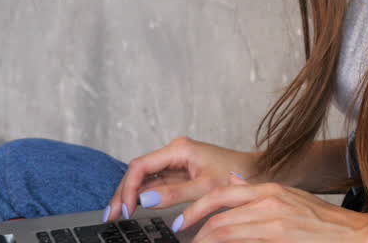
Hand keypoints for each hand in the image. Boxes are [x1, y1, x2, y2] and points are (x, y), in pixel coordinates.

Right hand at [104, 136, 258, 221]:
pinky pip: (154, 183)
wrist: (256, 172)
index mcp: (180, 149)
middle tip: (111, 217)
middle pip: (138, 171)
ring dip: (129, 196)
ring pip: (144, 178)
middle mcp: (175, 152)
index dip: (129, 188)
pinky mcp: (179, 172)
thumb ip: (174, 193)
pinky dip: (142, 196)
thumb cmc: (236, 174)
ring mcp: (176, 162)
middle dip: (123, 193)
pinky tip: (132, 210)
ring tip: (115, 216)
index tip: (125, 209)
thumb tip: (145, 200)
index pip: (142, 165)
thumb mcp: (206, 187)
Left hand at [174, 172, 367, 242]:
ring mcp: (273, 220)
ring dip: (206, 241)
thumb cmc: (325, 222)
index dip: (196, 209)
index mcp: (270, 189)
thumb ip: (261, 191)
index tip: (182, 222)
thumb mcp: (291, 198)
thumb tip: (235, 179)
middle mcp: (269, 200)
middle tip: (185, 240)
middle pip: (218, 216)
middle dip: (195, 231)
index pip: (221, 193)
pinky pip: (240, 240)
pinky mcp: (278, 236)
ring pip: (224, 231)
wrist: (353, 234)